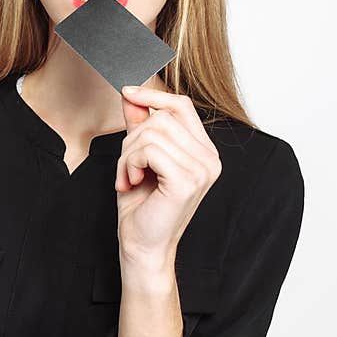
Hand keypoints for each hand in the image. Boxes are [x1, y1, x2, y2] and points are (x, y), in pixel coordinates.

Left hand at [115, 85, 221, 270]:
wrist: (142, 245)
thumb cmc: (142, 205)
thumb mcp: (137, 157)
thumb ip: (139, 125)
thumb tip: (131, 94)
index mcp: (203, 151)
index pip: (182, 106)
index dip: (153, 96)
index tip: (127, 92)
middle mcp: (210, 159)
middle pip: (161, 118)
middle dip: (132, 139)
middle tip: (126, 168)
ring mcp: (202, 170)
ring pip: (152, 132)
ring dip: (128, 155)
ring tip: (128, 177)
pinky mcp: (186, 180)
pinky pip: (148, 150)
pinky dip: (130, 164)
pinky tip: (130, 183)